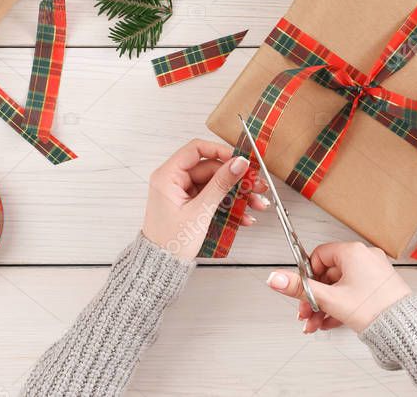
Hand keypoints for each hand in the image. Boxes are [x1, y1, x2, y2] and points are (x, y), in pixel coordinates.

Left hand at [142, 139, 268, 260]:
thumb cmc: (169, 242)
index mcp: (168, 176)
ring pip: (216, 185)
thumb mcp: (200, 211)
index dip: (220, 151)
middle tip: (256, 185)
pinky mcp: (191, 205)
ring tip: (255, 203)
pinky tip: (244, 216)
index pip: (196, 149)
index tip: (240, 160)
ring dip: (237, 194)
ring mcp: (183, 193)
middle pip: (211, 169)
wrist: (161, 267)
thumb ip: (221, 184)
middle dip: (236, 179)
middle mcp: (174, 181)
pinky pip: (213, 198)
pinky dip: (229, 205)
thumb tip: (238, 163)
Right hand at [266, 241, 410, 333]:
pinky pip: (352, 293)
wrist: (403, 328)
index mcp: (353, 253)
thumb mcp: (330, 299)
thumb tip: (275, 278)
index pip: (320, 255)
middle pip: (328, 275)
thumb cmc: (374, 309)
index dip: (308, 274)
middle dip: (314, 298)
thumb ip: (300, 289)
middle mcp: (364, 258)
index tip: (302, 289)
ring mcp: (372, 273)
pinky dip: (339, 307)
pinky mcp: (378, 288)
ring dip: (324, 306)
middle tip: (305, 313)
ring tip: (315, 324)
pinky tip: (328, 323)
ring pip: (339, 287)